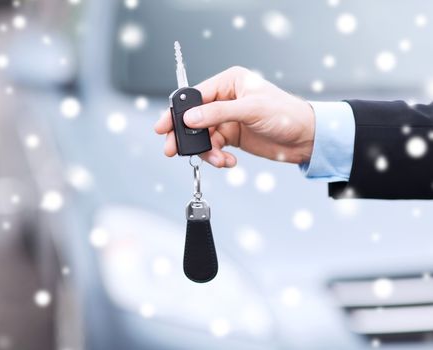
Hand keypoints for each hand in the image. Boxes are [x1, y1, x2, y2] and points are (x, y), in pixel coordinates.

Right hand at [154, 66, 314, 167]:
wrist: (305, 138)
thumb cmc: (285, 114)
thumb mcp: (250, 110)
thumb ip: (218, 114)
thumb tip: (190, 118)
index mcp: (229, 82)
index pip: (196, 95)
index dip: (178, 111)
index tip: (164, 126)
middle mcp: (226, 99)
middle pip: (194, 117)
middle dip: (185, 135)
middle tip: (173, 149)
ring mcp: (228, 119)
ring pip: (203, 136)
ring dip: (206, 151)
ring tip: (218, 160)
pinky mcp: (232, 136)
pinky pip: (214, 147)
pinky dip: (217, 157)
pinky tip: (228, 161)